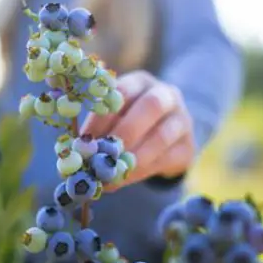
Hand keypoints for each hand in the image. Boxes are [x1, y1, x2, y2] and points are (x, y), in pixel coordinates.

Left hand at [80, 70, 194, 189]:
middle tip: (103, 155)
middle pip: (151, 105)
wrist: (169, 136)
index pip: (123, 90)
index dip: (103, 115)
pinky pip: (167, 159)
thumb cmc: (130, 122)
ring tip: (112, 174)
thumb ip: (99, 126)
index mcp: (141, 82)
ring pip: (162, 136)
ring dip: (134, 157)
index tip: (85, 139)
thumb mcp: (116, 115)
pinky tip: (123, 180)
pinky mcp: (188, 147)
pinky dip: (142, 171)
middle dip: (125, 132)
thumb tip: (74, 151)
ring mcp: (182, 120)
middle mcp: (166, 95)